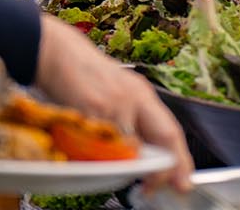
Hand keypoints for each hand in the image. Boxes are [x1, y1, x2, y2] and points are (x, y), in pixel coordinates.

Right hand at [33, 17, 191, 188]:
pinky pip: (104, 143)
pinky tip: (91, 153)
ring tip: (112, 168)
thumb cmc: (82, 77)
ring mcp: (115, 103)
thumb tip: (142, 156)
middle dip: (164, 168)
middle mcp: (135, 97)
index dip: (180, 161)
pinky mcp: (93, 108)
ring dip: (127, 164)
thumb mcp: (115, 93)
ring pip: (132, 146)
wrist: (56, 52)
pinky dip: (101, 156)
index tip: (182, 182)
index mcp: (142, 94)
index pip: (171, 131)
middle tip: (155, 187)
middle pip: (165, 136)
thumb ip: (130, 119)